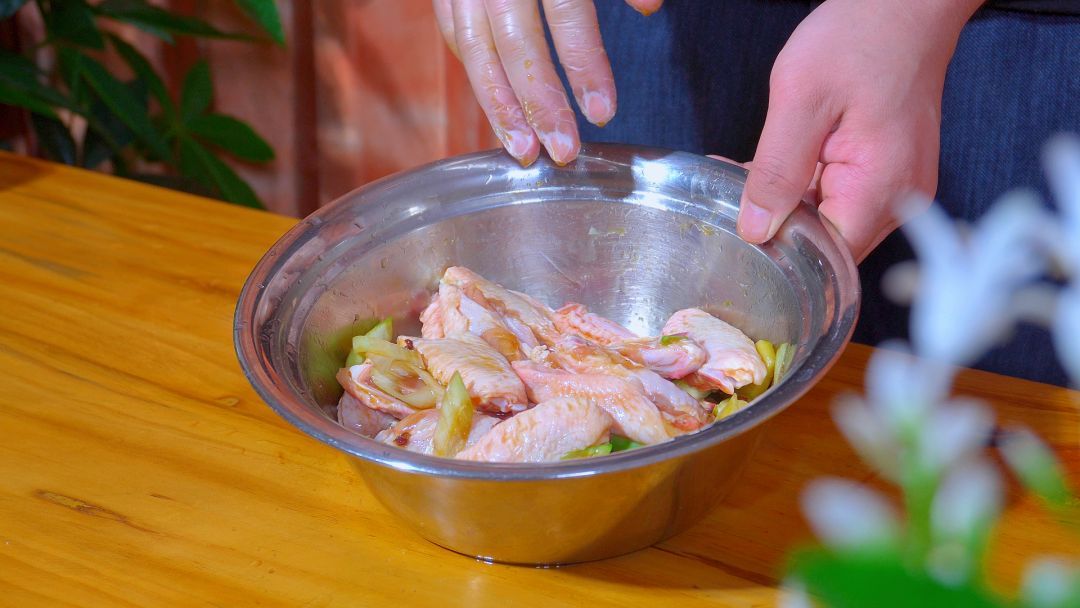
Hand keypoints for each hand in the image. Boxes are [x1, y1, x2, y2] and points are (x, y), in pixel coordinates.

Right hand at [433, 0, 662, 165]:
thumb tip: (649, 6)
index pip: (565, 11)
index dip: (584, 63)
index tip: (604, 112)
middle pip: (513, 42)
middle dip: (537, 102)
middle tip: (563, 152)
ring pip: (473, 47)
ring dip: (497, 104)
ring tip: (522, 150)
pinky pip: (453, 32)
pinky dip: (474, 72)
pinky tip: (495, 106)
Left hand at [736, 0, 982, 261]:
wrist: (907, 3)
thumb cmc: (861, 37)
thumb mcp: (801, 99)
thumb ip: (776, 170)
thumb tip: (755, 229)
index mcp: (880, 189)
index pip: (825, 258)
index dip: (778, 252)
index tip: (737, 231)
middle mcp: (897, 200)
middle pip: (827, 246)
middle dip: (777, 228)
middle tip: (728, 198)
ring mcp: (897, 187)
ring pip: (830, 222)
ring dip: (787, 206)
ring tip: (743, 175)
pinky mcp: (888, 172)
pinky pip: (840, 198)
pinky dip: (804, 188)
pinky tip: (773, 166)